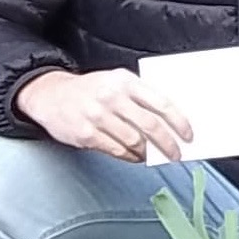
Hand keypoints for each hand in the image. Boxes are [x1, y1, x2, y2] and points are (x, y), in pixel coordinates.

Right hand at [16, 67, 192, 163]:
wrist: (49, 94)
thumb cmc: (91, 89)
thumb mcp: (116, 81)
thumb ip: (140, 96)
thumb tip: (170, 122)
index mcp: (125, 81)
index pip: (161, 103)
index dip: (179, 122)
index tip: (188, 135)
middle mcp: (112, 97)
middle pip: (150, 125)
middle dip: (168, 143)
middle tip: (176, 153)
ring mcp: (98, 116)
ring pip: (134, 141)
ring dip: (148, 152)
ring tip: (153, 155)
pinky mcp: (86, 134)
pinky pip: (116, 150)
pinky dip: (130, 157)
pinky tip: (135, 157)